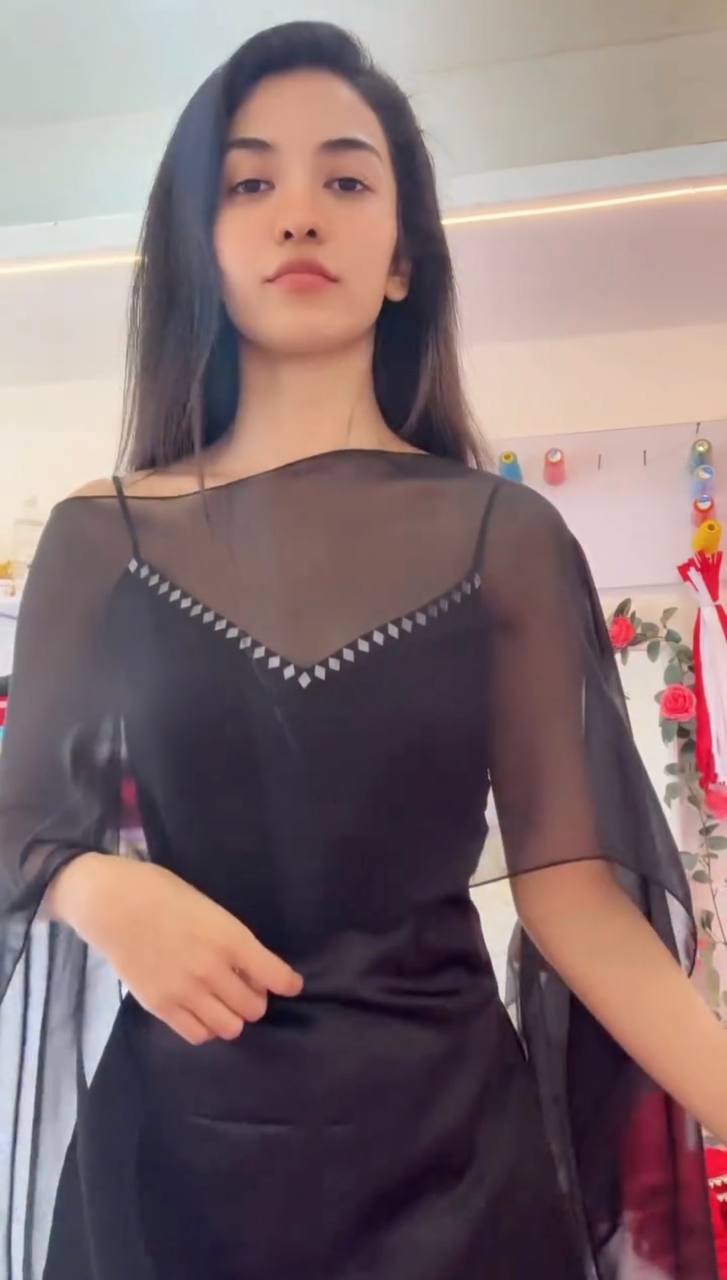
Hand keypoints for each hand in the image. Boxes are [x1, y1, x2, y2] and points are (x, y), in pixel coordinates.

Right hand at [49, 853, 303, 1044]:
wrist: (112, 903)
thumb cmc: (162, 892)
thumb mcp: (209, 907)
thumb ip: (232, 939)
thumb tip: (251, 967)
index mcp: (230, 938)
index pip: (276, 977)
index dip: (288, 983)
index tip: (289, 984)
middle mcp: (213, 970)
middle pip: (254, 1008)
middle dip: (256, 999)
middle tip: (246, 988)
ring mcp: (186, 991)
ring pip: (230, 1028)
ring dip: (232, 1016)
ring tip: (223, 1002)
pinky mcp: (160, 1007)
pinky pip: (197, 1034)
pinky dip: (206, 1028)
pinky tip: (201, 1010)